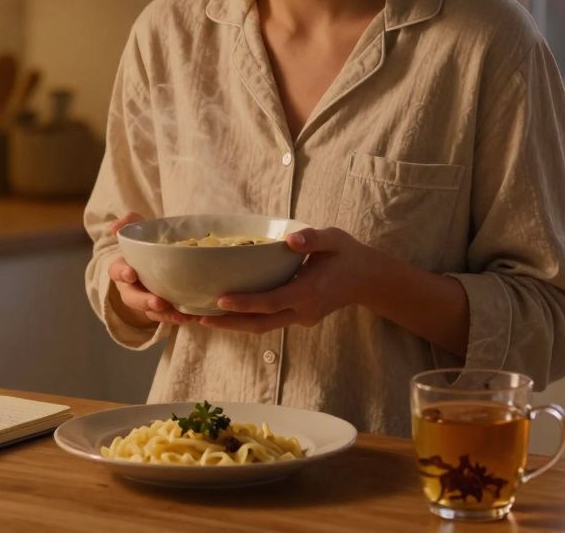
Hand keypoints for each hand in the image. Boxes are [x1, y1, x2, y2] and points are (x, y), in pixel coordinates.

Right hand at [108, 213, 198, 326]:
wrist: (159, 261)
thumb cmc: (147, 244)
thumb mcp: (139, 230)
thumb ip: (129, 223)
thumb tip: (114, 227)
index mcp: (123, 268)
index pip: (116, 271)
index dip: (122, 273)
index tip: (131, 273)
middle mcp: (131, 288)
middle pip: (132, 298)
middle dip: (144, 301)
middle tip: (158, 302)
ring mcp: (146, 301)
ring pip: (150, 312)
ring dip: (164, 315)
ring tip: (180, 315)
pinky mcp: (162, 310)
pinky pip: (168, 317)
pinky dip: (179, 318)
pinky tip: (193, 317)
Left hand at [200, 227, 381, 333]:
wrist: (368, 279)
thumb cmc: (348, 255)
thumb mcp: (335, 239)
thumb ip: (314, 239)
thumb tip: (291, 239)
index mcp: (310, 291)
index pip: (273, 302)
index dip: (246, 303)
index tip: (220, 300)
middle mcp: (303, 310)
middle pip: (261, 323)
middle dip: (228, 323)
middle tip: (196, 318)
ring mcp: (301, 317)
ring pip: (262, 326)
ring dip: (233, 325)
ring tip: (200, 318)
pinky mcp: (298, 317)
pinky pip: (268, 321)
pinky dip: (246, 318)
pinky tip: (224, 312)